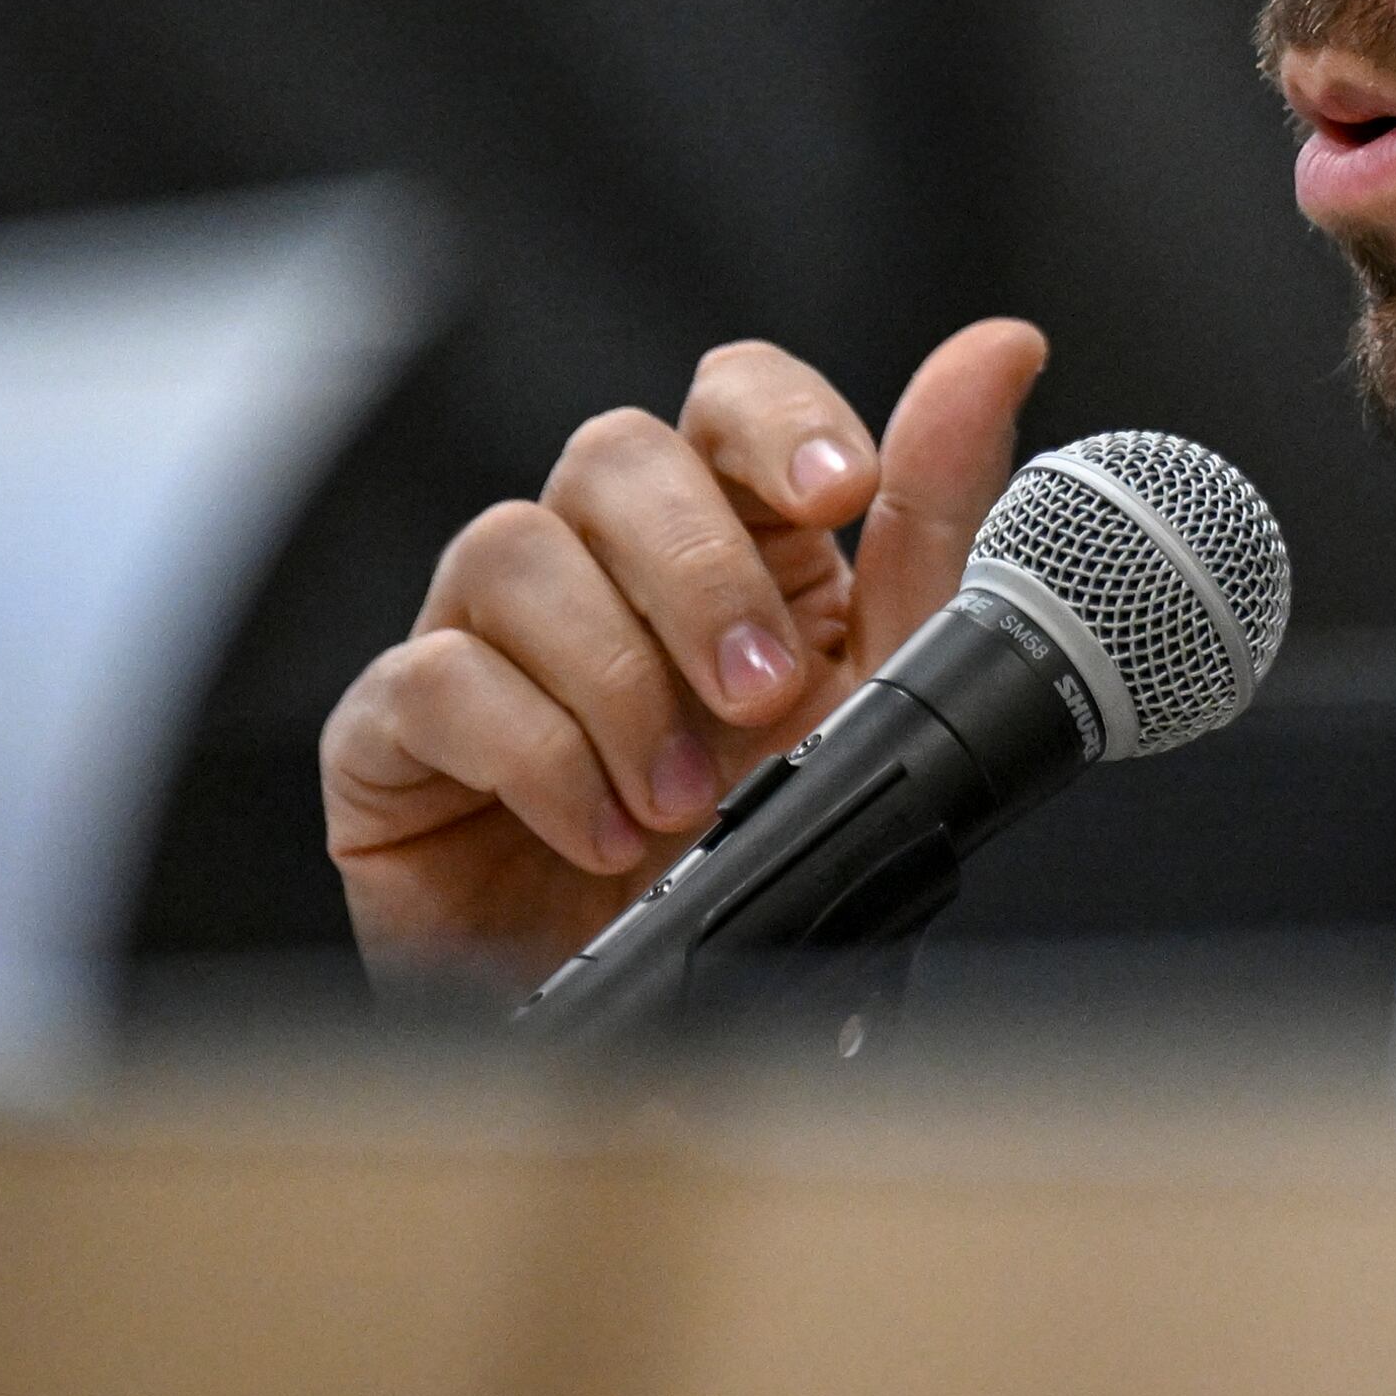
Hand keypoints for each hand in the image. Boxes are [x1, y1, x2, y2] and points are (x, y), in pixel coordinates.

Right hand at [318, 318, 1049, 1000]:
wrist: (669, 1046)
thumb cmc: (766, 853)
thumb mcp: (885, 690)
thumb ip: (937, 523)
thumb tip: (999, 348)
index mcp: (732, 539)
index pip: (728, 398)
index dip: (778, 418)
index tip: (844, 489)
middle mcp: (603, 569)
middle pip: (615, 453)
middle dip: (701, 567)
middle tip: (762, 693)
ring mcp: (487, 642)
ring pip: (512, 547)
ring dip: (619, 673)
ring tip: (685, 796)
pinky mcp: (396, 737)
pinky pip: (428, 677)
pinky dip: (531, 753)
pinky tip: (602, 829)